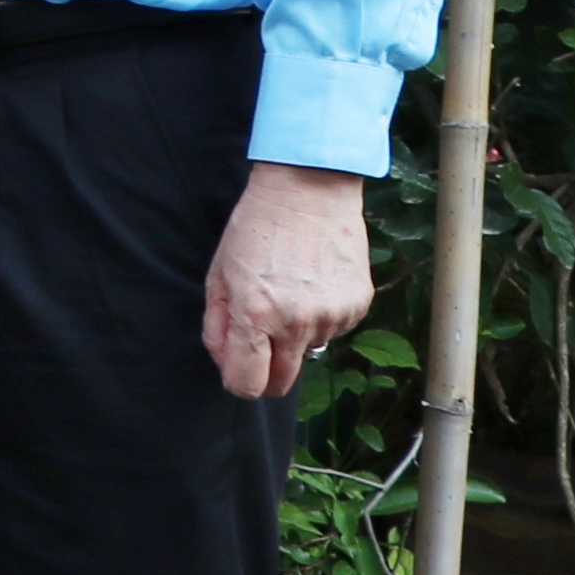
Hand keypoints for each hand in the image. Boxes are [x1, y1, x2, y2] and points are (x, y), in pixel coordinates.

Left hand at [203, 161, 370, 400]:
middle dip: (267, 372)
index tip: (239, 368)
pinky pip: (334, 330)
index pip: (248, 385)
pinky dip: (322, 316)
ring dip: (296, 335)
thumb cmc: (256, 227)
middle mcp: (296, 323)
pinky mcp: (357, 306)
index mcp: (255, 316)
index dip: (239, 382)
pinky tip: (314, 283)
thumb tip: (225, 363)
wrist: (308, 190)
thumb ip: (217, 326)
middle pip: (283, 383)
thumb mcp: (219, 275)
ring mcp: (332, 316)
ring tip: (291, 290)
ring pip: (309, 352)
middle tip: (261, 341)